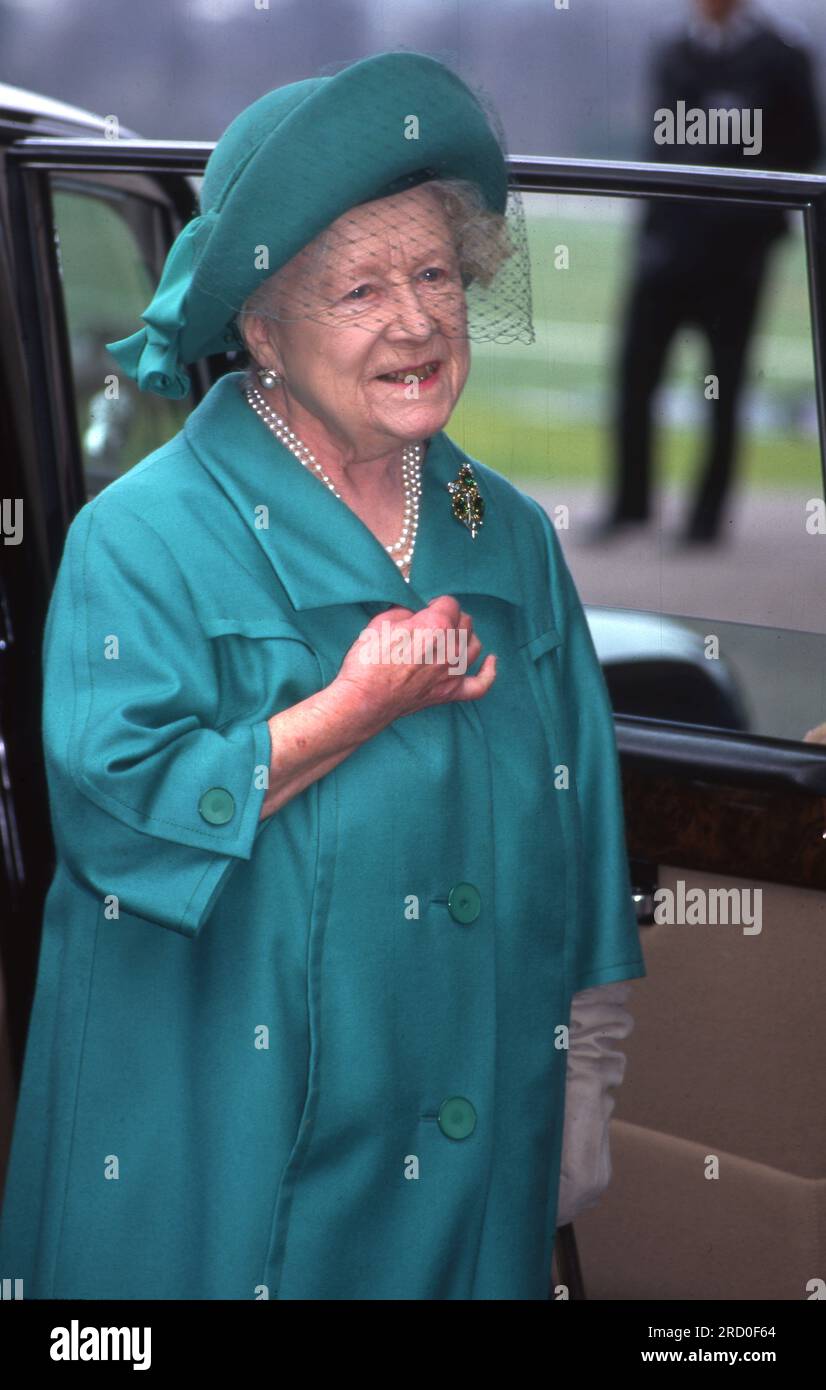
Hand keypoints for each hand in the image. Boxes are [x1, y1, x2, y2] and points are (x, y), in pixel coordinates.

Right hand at [332, 595, 496, 737]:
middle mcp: (450, 648)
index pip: (449, 603)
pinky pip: (480, 684)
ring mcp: (453, 672)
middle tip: (433, 620)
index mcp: (436, 626)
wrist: (363, 700)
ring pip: (474, 646)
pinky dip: (488, 672)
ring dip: (465, 636)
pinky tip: (491, 662)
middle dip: (451, 616)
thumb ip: (405, 612)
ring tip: (451, 635)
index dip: (435, 602)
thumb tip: (414, 614)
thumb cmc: (368, 662)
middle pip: (465, 622)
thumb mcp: (381, 622)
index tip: (425, 607)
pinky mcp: (449, 692)